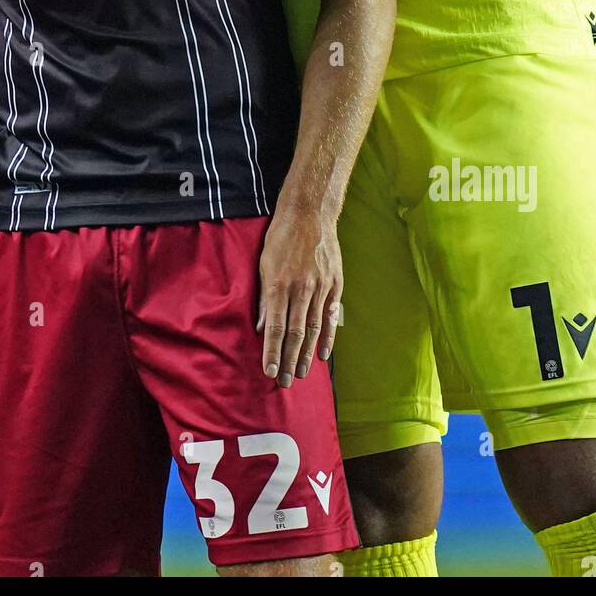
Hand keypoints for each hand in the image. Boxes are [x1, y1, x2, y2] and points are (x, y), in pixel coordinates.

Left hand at [256, 206, 341, 387]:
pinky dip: (327, 337)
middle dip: (288, 360)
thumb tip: (261, 328)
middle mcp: (300, 289)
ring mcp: (320, 287)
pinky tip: (322, 354)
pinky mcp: (334, 284)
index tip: (268, 371)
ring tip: (300, 373)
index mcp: (278, 284)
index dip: (271, 352)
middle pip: (294, 333)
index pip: (274, 327)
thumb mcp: (263, 264)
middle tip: (285, 382)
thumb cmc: (280, 238)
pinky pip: (331, 316)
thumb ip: (263, 298)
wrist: (310, 213)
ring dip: (306, 354)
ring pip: (313, 328)